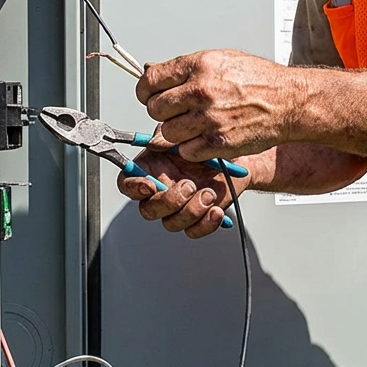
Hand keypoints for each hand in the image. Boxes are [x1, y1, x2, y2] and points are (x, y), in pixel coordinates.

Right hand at [117, 144, 251, 238]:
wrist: (237, 160)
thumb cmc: (208, 145)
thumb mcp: (187, 134)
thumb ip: (169, 137)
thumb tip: (156, 141)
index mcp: (151, 169)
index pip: (128, 184)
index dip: (133, 187)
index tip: (149, 186)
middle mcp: (161, 191)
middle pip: (148, 210)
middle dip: (169, 201)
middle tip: (189, 186)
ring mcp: (178, 208)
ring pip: (171, 223)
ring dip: (190, 211)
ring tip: (209, 193)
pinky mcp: (196, 219)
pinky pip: (193, 231)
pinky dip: (205, 224)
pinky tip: (215, 211)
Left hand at [136, 49, 302, 160]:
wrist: (288, 101)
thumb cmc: (258, 79)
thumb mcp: (221, 59)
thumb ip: (186, 68)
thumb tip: (152, 71)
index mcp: (199, 65)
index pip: (151, 80)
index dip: (146, 91)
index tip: (149, 96)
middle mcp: (202, 89)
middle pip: (155, 109)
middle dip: (163, 112)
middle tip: (177, 112)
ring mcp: (209, 117)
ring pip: (167, 133)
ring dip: (177, 132)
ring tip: (195, 125)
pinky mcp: (218, 142)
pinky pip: (186, 151)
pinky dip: (192, 148)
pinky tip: (206, 137)